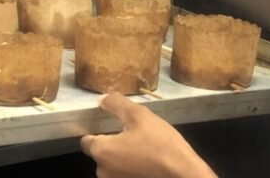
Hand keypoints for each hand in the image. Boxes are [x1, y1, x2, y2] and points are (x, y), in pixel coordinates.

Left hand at [81, 93, 216, 177]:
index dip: (96, 130)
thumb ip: (116, 104)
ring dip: (123, 156)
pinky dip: (131, 167)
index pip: (86, 140)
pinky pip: (124, 174)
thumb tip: (101, 99)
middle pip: (100, 153)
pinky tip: (147, 160)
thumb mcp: (139, 115)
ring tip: (143, 147)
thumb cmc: (160, 144)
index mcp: (101, 151)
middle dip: (113, 143)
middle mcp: (102, 172)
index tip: (110, 124)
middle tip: (133, 134)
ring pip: (113, 164)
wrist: (183, 175)